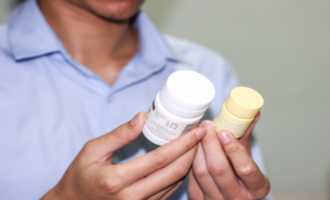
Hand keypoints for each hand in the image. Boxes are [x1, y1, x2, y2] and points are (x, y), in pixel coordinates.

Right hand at [42, 112, 205, 199]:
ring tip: (197, 145)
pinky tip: (184, 161)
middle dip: (193, 152)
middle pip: (174, 173)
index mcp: (116, 179)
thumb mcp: (92, 150)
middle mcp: (131, 198)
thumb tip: (143, 116)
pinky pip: (168, 193)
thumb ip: (119, 134)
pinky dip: (180, 176)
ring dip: (189, 164)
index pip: (160, 158)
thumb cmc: (80, 176)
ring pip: (175, 185)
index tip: (198, 130)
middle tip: (204, 135)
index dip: (183, 143)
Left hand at [188, 114, 270, 199]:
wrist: (232, 196)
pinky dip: (191, 160)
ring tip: (198, 133)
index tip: (224, 132)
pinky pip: (191, 179)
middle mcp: (238, 198)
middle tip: (207, 126)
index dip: (234, 149)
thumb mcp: (248, 157)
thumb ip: (246, 135)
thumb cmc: (241, 176)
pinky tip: (193, 148)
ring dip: (198, 149)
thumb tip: (253, 110)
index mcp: (256, 187)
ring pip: (201, 173)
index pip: (246, 169)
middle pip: (219, 169)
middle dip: (210, 143)